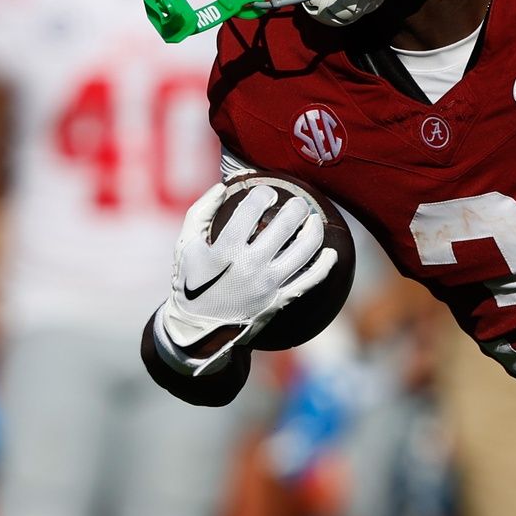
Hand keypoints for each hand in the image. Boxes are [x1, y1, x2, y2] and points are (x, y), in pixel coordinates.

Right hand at [155, 182, 335, 374]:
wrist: (196, 330)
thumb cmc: (190, 282)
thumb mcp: (185, 246)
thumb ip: (200, 213)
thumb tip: (222, 186)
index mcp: (224, 250)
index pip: (252, 209)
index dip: (263, 194)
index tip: (268, 193)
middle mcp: (249, 265)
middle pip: (284, 225)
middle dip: (296, 207)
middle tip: (298, 203)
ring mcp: (267, 284)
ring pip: (304, 249)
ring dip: (314, 229)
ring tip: (314, 220)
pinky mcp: (279, 301)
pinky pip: (310, 280)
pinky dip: (325, 265)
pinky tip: (331, 253)